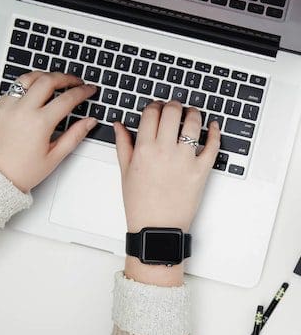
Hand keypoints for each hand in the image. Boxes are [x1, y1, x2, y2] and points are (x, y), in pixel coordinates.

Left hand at [0, 71, 97, 192]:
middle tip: (76, 81)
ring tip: (55, 80)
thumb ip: (74, 136)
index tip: (89, 90)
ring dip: (45, 76)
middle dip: (66, 78)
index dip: (82, 92)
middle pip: (48, 80)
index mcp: (39, 123)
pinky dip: (28, 85)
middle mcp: (23, 110)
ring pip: (29, 78)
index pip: (67, 99)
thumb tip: (89, 122)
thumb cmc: (21, 172)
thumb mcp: (54, 157)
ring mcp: (8, 106)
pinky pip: (15, 87)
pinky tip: (35, 91)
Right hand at [114, 100, 219, 285]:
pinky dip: (215, 132)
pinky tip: (213, 127)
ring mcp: (185, 160)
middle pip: (172, 111)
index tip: (156, 109)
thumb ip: (123, 145)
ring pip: (193, 122)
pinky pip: (213, 145)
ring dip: (193, 113)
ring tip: (191, 115)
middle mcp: (165, 151)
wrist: (156, 228)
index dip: (154, 106)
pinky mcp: (201, 170)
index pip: (151, 113)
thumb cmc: (140, 205)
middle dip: (173, 105)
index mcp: (144, 149)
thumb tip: (119, 125)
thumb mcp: (125, 173)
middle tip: (174, 109)